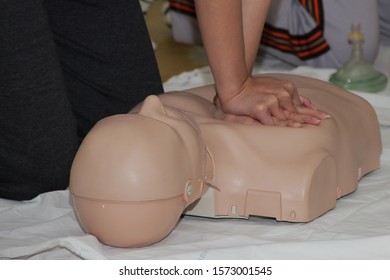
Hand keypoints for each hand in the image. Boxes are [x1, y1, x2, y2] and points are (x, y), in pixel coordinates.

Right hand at [215, 76, 329, 126]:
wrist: (235, 87)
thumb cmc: (254, 89)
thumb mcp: (275, 87)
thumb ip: (290, 95)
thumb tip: (307, 103)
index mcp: (286, 89)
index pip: (300, 104)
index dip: (312, 111)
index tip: (324, 116)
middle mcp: (280, 94)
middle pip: (297, 110)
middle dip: (311, 116)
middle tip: (325, 120)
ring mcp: (271, 102)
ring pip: (287, 116)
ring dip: (301, 121)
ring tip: (314, 125)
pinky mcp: (260, 109)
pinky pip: (273, 121)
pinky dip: (285, 125)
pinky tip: (295, 127)